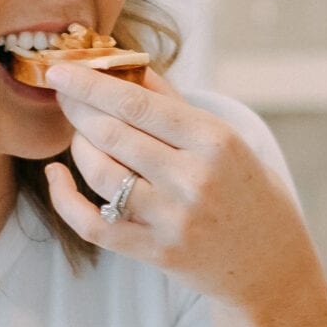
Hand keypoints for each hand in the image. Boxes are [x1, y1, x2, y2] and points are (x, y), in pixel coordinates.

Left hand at [42, 64, 315, 318]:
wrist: (269, 264)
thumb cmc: (244, 191)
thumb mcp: (225, 140)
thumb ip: (172, 103)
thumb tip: (123, 62)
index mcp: (214, 141)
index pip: (136, 104)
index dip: (89, 84)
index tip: (59, 69)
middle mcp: (194, 179)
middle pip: (112, 134)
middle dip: (77, 110)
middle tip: (63, 96)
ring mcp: (174, 219)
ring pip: (99, 173)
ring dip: (78, 147)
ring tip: (79, 137)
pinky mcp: (155, 253)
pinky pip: (92, 223)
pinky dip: (65, 198)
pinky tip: (56, 177)